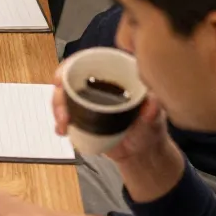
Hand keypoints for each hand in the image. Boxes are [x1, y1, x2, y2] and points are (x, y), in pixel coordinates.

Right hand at [52, 65, 183, 200]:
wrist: (142, 153)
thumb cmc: (151, 130)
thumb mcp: (156, 117)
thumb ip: (155, 109)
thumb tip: (152, 103)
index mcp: (115, 76)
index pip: (88, 62)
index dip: (70, 65)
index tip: (62, 77)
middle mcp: (98, 86)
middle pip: (69, 80)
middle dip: (60, 94)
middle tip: (63, 112)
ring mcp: (88, 103)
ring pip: (63, 98)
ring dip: (58, 109)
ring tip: (64, 124)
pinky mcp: (81, 118)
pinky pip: (65, 116)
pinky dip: (60, 123)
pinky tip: (63, 130)